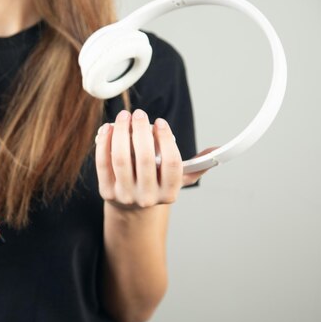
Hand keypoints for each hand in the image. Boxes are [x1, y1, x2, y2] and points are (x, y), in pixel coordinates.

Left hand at [95, 109, 211, 210]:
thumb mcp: (178, 179)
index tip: (160, 122)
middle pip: (145, 159)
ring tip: (125, 116)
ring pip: (121, 159)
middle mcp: (148, 197)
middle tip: (140, 113)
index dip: (166, 140)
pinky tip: (108, 128)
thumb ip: (196, 165)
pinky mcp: (106, 192)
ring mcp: (126, 196)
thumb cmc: (156, 184)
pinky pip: (103, 163)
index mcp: (170, 192)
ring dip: (121, 133)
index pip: (172, 163)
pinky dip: (104, 143)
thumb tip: (216, 150)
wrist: (131, 208)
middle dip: (141, 131)